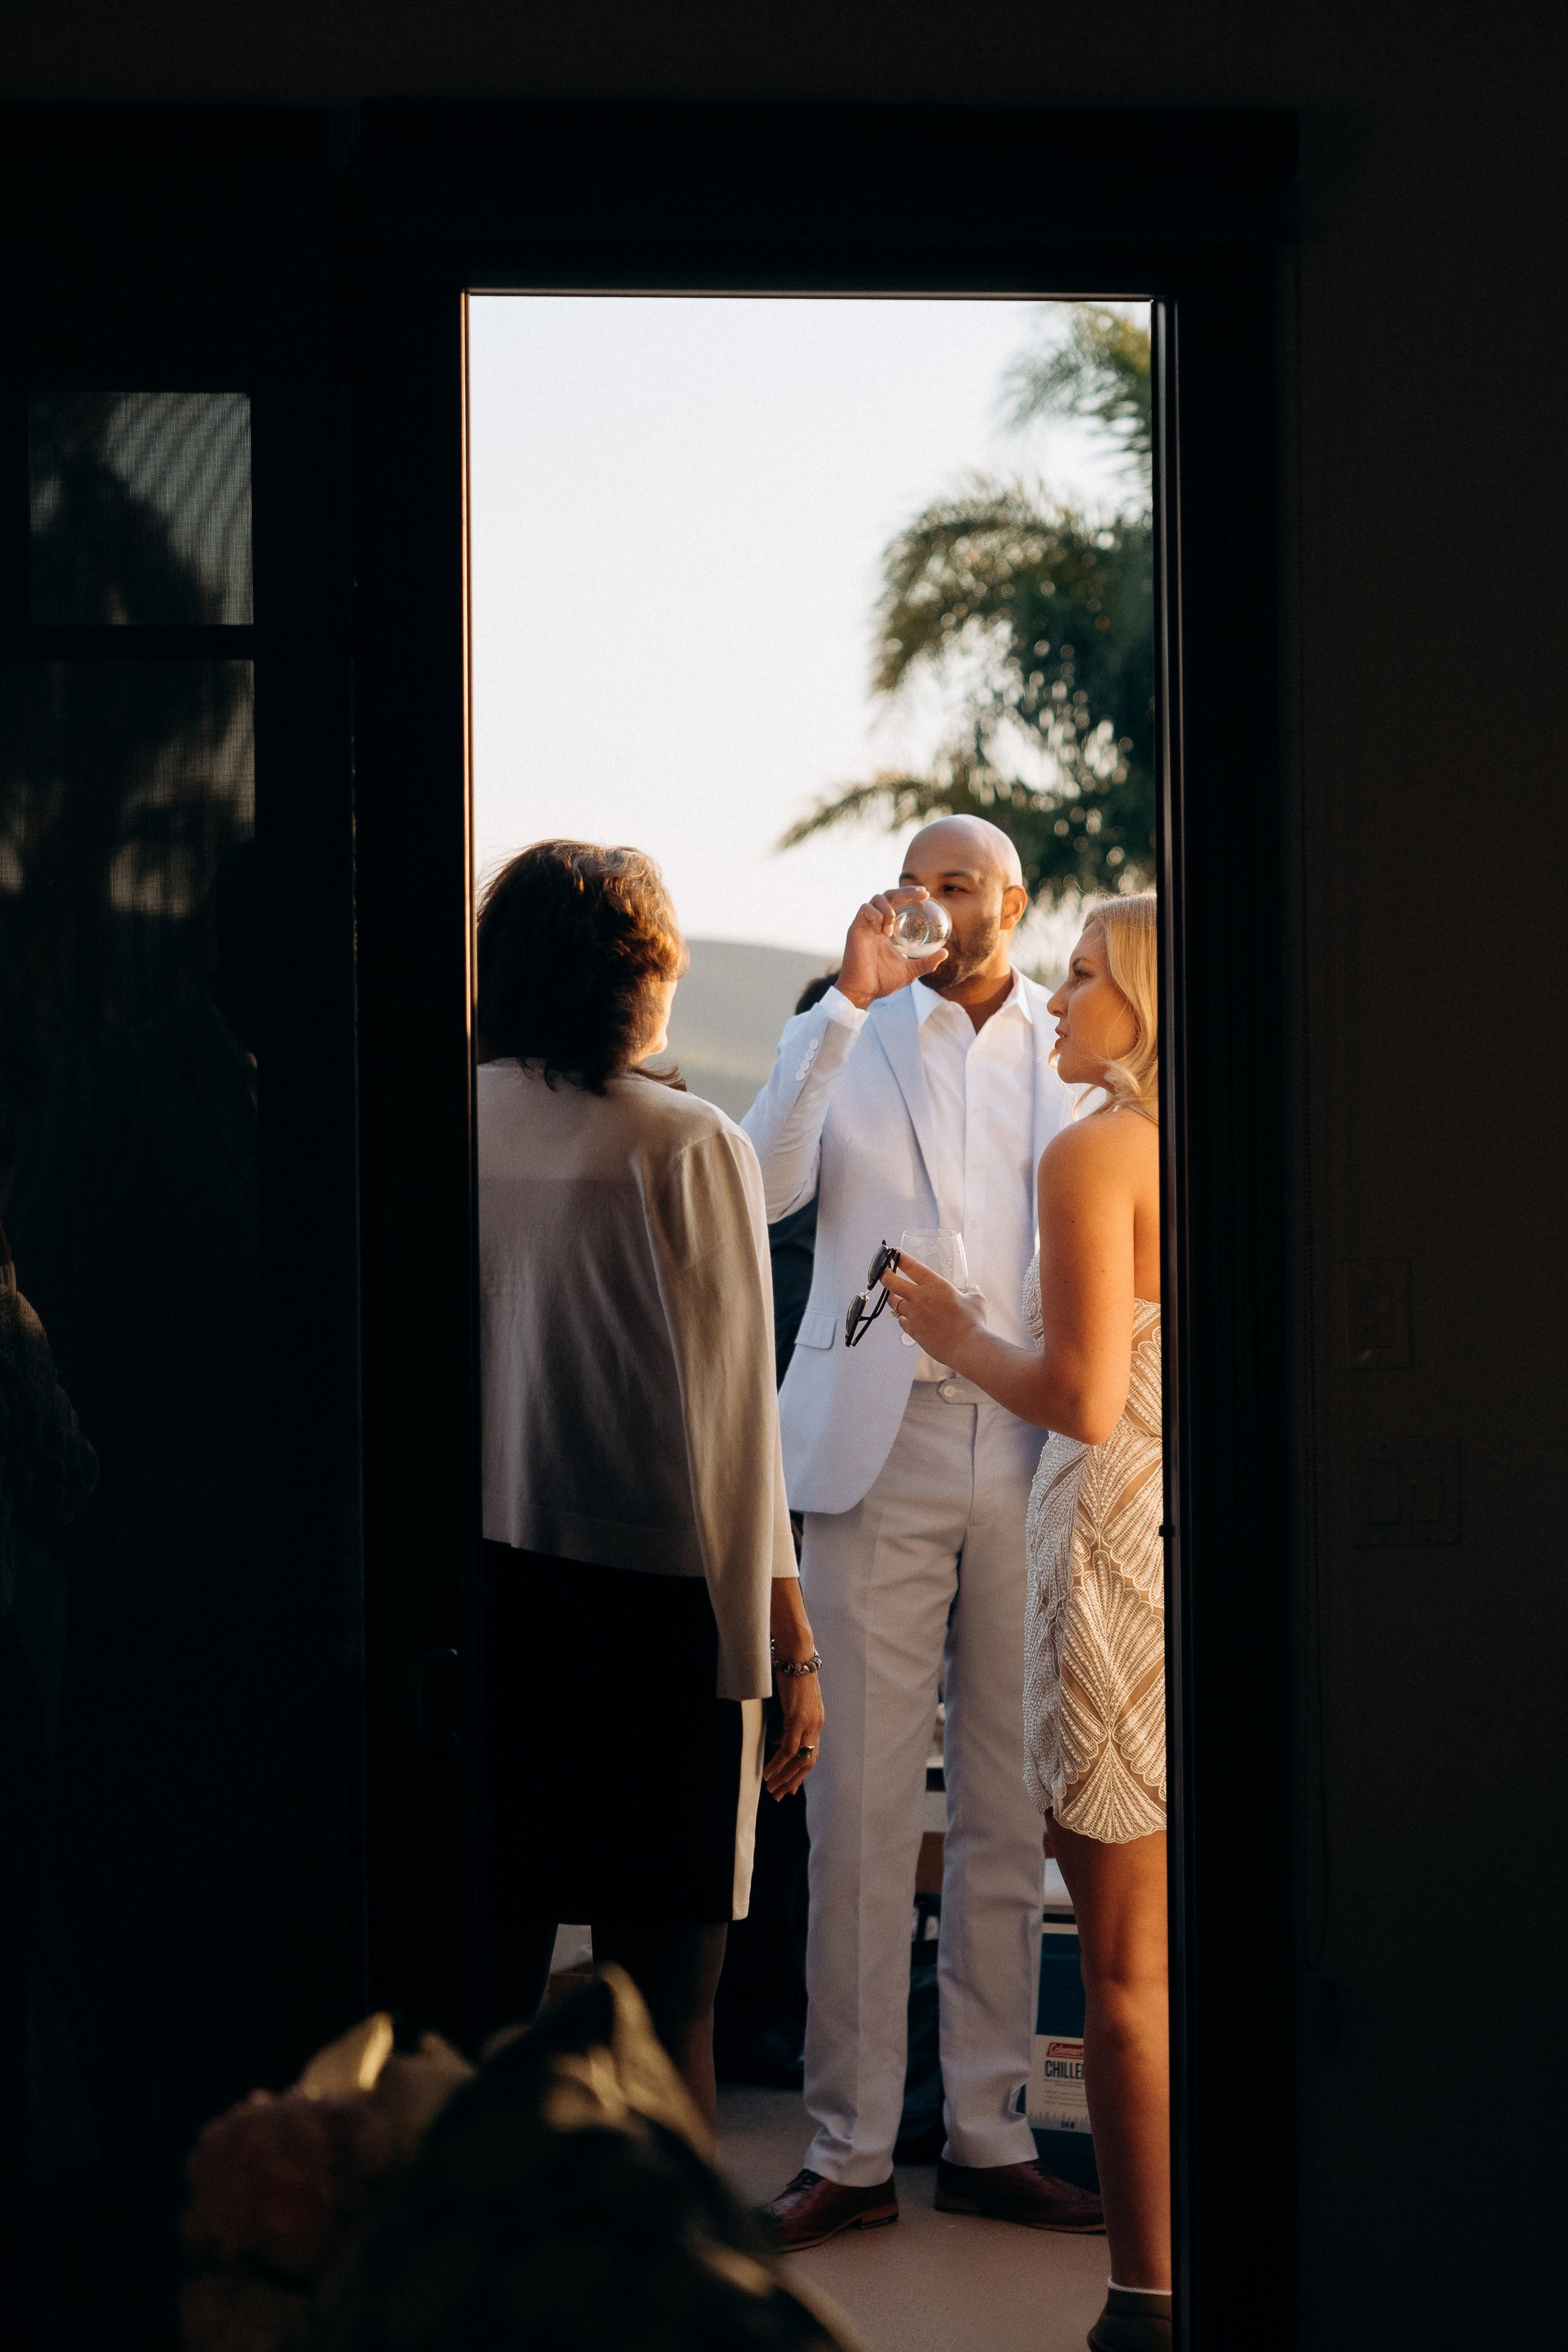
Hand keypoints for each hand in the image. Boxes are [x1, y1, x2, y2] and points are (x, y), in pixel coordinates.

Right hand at [764, 1667, 824, 1800]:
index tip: (791, 1787)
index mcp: (816, 1720)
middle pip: (808, 1762)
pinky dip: (778, 1764)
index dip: (801, 1772)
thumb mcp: (792, 1700)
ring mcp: (809, 1722)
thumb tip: (778, 1736)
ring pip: (799, 1760)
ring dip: (784, 1777)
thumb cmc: (791, 1671)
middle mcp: (816, 1724)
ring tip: (771, 1788)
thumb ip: (789, 1719)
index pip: (812, 1754)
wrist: (797, 1653)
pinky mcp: (797, 1718)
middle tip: (779, 1795)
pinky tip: (769, 1772)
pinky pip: (788, 1749)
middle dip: (793, 1781)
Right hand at [835, 888, 948, 1010]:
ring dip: (889, 908)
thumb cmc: (882, 981)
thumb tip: (946, 952)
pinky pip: (865, 909)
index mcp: (886, 930)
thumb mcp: (910, 971)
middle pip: (889, 895)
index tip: (926, 896)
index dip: (910, 895)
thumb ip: (927, 963)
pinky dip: (877, 915)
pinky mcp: (855, 929)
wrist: (863, 991)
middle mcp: (875, 924)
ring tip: (892, 927)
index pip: (897, 903)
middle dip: (906, 891)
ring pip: (876, 899)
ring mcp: (865, 925)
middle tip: (923, 894)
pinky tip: (882, 931)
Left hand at [879, 1251, 986, 1365]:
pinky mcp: (912, 1330)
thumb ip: (972, 1291)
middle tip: (882, 1271)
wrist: (966, 1346)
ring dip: (893, 1297)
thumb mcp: (976, 1300)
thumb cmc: (972, 1321)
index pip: (911, 1266)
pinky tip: (908, 1317)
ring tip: (894, 1295)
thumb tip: (973, 1288)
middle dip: (883, 1274)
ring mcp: (913, 1315)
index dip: (899, 1257)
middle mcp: (919, 1297)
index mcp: (934, 1285)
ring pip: (893, 1303)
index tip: (894, 1252)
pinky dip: (903, 1317)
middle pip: (891, 1282)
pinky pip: (901, 1321)